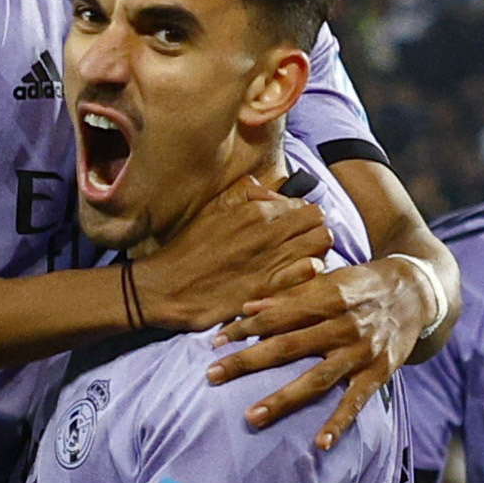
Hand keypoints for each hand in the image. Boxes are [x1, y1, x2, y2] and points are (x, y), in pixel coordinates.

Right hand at [126, 173, 335, 335]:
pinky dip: (308, 276)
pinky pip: (307, 274)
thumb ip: (246, 195)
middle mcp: (266, 232)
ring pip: (320, 247)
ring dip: (316, 254)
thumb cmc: (188, 248)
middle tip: (302, 247)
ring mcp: (268, 260)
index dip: (305, 220)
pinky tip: (293, 280)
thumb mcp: (214, 209)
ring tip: (299, 263)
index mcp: (256, 211)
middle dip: (316, 235)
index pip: (307, 207)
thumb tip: (272, 193)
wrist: (162, 286)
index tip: (294, 231)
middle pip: (320, 225)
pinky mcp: (265, 289)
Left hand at [210, 246, 441, 449]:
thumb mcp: (330, 280)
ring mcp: (361, 352)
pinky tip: (319, 443)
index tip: (215, 342)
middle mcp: (342, 325)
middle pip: (288, 346)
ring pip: (316, 378)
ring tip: (252, 417)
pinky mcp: (378, 372)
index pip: (277, 315)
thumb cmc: (364, 285)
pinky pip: (356, 401)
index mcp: (326, 298)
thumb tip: (248, 308)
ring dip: (283, 399)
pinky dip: (339, 422)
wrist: (417, 292)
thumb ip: (290, 296)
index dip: (245, 328)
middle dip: (248, 362)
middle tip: (212, 376)